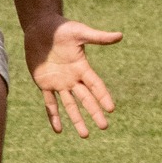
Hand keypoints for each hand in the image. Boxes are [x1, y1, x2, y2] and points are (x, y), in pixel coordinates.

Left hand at [25, 16, 121, 136]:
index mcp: (82, 67)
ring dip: (76, 120)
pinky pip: (49, 103)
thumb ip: (98, 37)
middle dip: (94, 112)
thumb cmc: (61, 28)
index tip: (111, 109)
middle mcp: (72, 78)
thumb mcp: (80, 32)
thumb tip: (120, 35)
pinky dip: (53, 116)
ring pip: (69, 105)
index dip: (103, 97)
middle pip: (86, 99)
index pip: (96, 85)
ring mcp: (58, 82)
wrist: (41, 27)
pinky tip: (58, 130)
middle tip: (104, 127)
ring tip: (85, 135)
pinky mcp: (43, 83)